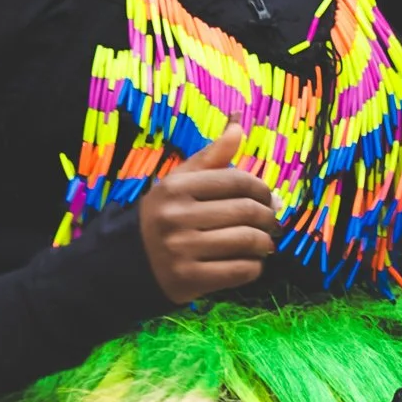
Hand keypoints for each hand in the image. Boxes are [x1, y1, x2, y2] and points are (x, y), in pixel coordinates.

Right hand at [139, 126, 279, 302]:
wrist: (130, 263)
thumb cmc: (164, 216)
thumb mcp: (180, 182)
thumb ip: (211, 155)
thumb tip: (239, 122)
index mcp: (175, 187)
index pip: (237, 181)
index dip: (261, 189)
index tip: (267, 197)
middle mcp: (175, 217)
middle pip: (246, 211)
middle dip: (268, 217)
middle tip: (271, 222)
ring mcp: (181, 250)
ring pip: (247, 241)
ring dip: (265, 243)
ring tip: (264, 243)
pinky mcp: (189, 279)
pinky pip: (241, 270)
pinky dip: (254, 267)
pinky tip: (250, 262)